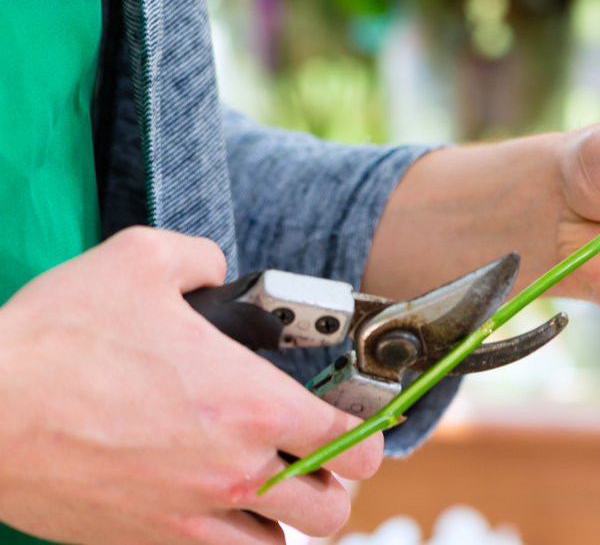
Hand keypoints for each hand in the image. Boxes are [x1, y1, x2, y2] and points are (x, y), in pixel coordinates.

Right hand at [0, 227, 382, 544]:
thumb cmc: (55, 340)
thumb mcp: (140, 260)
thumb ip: (202, 260)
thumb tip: (216, 270)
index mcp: (252, 406)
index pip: (355, 443)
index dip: (367, 432)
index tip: (355, 422)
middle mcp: (233, 472)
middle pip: (331, 509)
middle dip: (334, 483)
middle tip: (313, 456)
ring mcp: (189, 517)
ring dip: (282, 518)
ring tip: (264, 483)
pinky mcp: (144, 542)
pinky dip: (230, 542)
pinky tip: (212, 508)